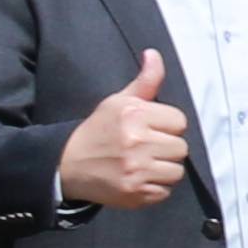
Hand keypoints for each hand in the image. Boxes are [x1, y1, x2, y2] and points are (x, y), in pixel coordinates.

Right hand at [57, 49, 192, 210]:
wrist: (67, 165)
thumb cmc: (98, 130)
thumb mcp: (118, 102)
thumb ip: (144, 81)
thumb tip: (154, 54)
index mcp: (134, 115)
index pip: (179, 122)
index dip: (167, 126)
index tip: (151, 129)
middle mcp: (137, 142)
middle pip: (181, 148)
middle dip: (167, 148)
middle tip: (146, 148)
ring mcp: (136, 170)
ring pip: (176, 171)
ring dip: (163, 169)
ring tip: (143, 164)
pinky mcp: (135, 193)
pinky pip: (165, 191)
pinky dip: (155, 188)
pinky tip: (138, 178)